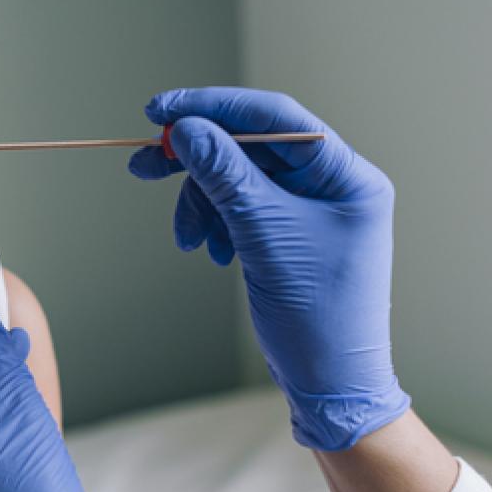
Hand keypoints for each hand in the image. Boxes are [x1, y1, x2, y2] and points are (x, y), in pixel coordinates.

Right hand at [128, 87, 410, 450]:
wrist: (330, 385)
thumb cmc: (316, 317)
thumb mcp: (265, 237)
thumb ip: (227, 176)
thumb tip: (188, 129)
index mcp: (346, 176)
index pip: (276, 117)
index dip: (215, 107)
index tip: (161, 111)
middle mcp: (332, 185)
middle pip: (251, 147)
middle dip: (198, 159)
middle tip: (145, 164)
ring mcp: (311, 210)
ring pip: (238, 179)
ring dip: (202, 202)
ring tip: (187, 240)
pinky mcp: (289, 234)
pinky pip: (240, 208)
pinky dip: (215, 223)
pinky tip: (210, 251)